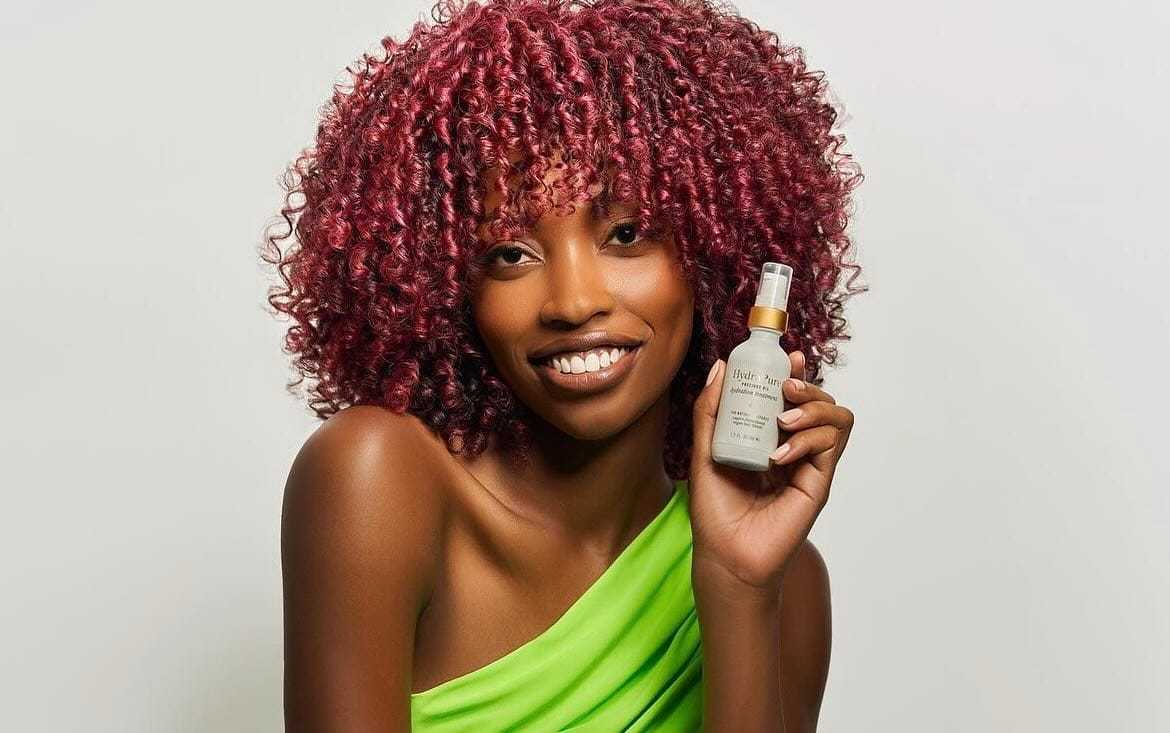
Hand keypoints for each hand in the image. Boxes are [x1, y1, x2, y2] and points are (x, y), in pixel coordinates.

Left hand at [688, 349, 853, 596]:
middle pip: (822, 400)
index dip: (796, 371)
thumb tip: (722, 365)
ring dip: (815, 409)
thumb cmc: (715, 509)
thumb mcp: (705, 449)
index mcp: (770, 436)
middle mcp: (795, 447)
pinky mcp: (819, 483)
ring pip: (837, 418)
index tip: (787, 356)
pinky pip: (830, 446)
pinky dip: (808, 440)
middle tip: (785, 387)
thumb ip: (710, 410)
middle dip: (808, 385)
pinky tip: (781, 454)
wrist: (725, 554)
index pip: (794, 395)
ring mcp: (810, 464)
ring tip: (784, 420)